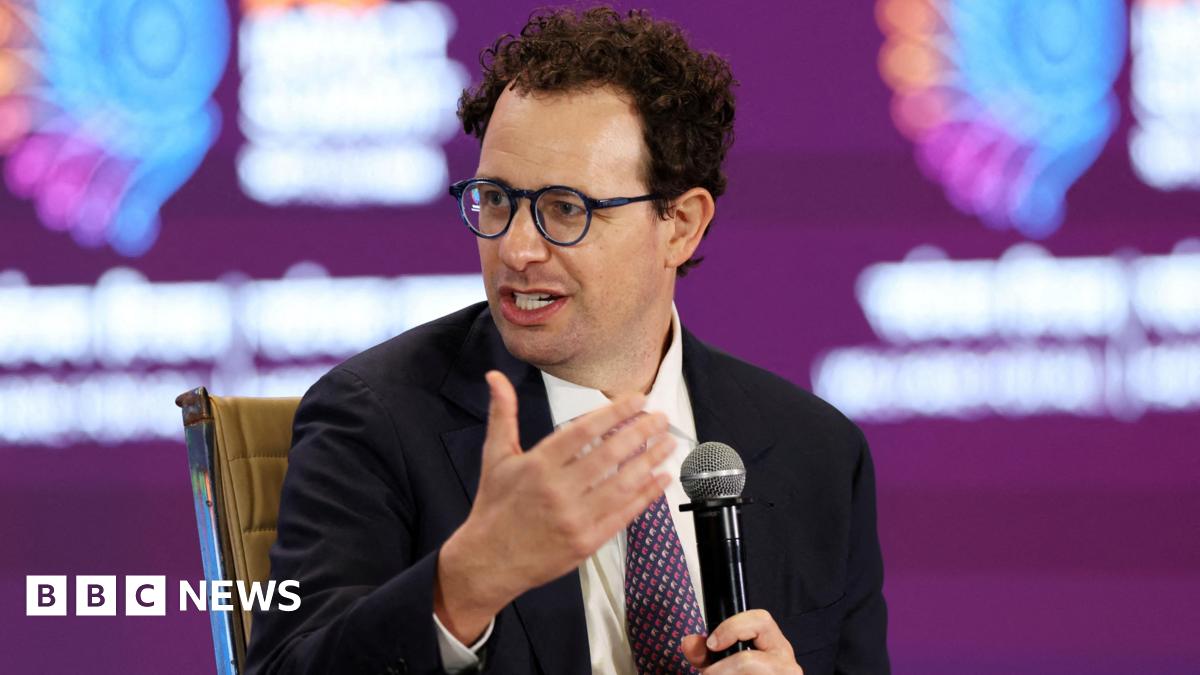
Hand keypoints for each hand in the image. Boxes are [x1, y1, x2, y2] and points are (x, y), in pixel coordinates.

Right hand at [435, 370, 674, 642]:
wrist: (489, 561)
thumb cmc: (495, 506)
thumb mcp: (495, 456)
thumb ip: (502, 413)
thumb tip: (496, 376)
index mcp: (538, 465)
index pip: (583, 431)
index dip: (614, 413)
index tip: (638, 400)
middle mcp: (558, 490)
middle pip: (609, 455)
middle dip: (641, 432)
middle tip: (662, 417)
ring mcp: (575, 518)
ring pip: (622, 484)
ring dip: (650, 461)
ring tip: (669, 443)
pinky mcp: (587, 542)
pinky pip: (624, 515)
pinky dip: (647, 496)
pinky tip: (662, 479)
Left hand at [681, 610, 803, 673]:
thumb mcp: (722, 664)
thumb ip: (703, 652)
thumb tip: (689, 642)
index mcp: (776, 646)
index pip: (761, 621)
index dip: (732, 629)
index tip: (713, 644)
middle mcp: (786, 664)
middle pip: (747, 661)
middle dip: (722, 670)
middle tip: (710, 673)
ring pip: (745, 671)